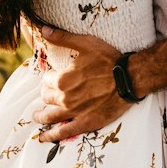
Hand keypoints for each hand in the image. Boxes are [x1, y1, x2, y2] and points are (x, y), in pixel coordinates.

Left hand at [33, 25, 122, 141]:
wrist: (129, 79)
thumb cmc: (109, 60)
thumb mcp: (86, 44)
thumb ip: (62, 38)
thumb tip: (43, 29)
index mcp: (62, 79)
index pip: (46, 80)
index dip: (49, 78)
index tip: (53, 77)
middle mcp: (64, 97)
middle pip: (46, 97)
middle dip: (45, 94)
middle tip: (48, 93)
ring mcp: (74, 112)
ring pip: (49, 116)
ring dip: (40, 116)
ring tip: (36, 116)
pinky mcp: (85, 123)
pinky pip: (64, 132)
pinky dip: (51, 136)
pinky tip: (43, 138)